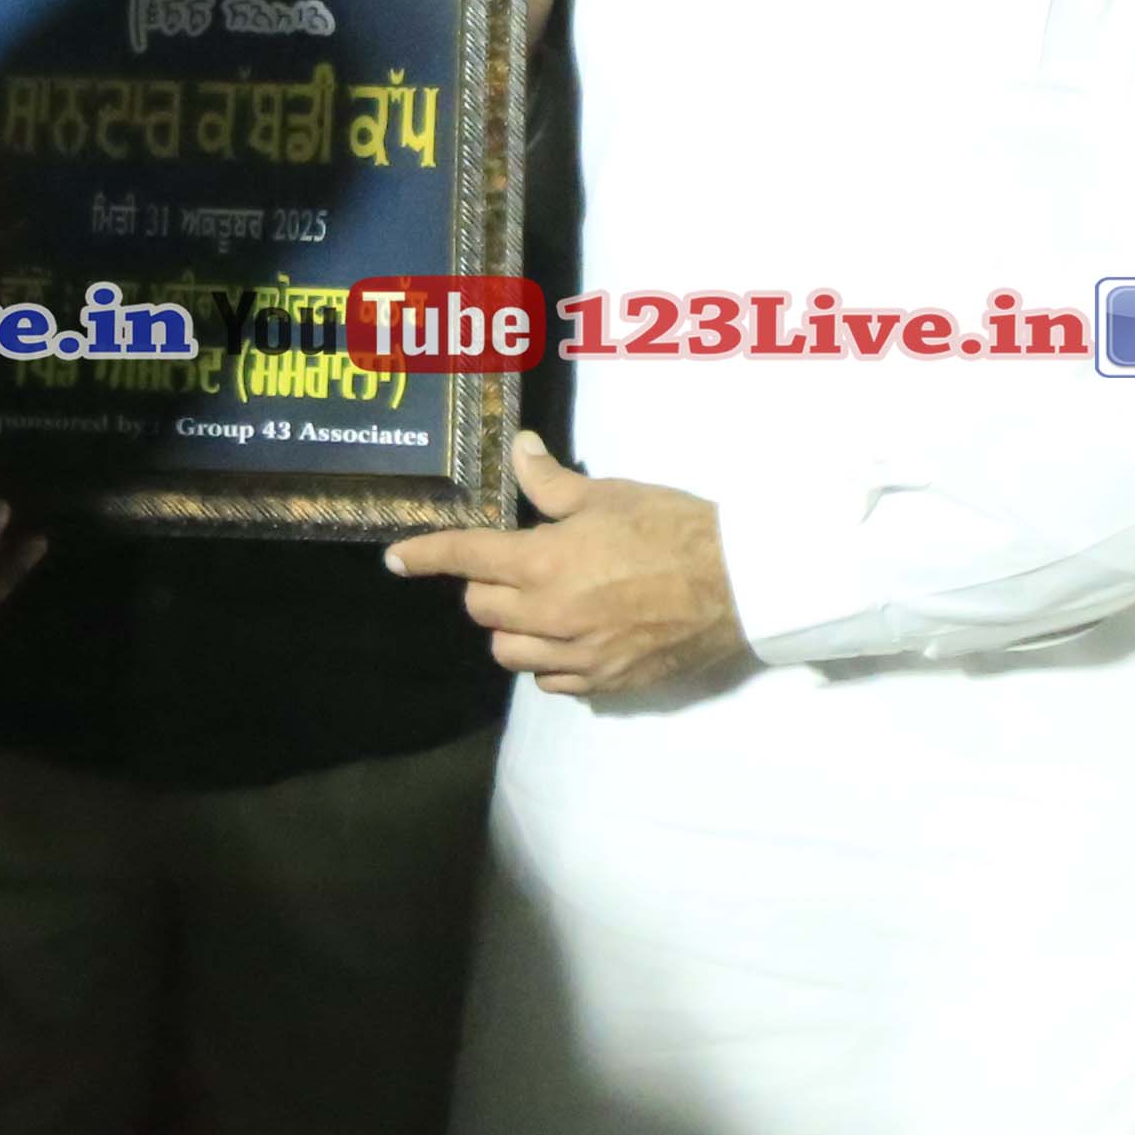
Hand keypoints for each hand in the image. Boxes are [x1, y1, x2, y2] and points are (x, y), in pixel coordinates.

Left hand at [389, 432, 746, 696]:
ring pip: (507, 653)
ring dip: (511, 628)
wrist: (739, 585)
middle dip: (486, 585)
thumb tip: (518, 451)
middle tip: (516, 565)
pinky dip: (546, 661)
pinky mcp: (604, 683)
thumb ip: (553, 484)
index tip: (395, 560)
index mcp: (543, 564)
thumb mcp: (610, 495)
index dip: (423, 556)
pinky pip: (550, 681)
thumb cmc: (673, 528)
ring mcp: (576, 657)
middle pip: (481, 610)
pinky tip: (568, 639)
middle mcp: (549, 617)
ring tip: (539, 606)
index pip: (465, 559)